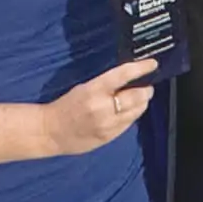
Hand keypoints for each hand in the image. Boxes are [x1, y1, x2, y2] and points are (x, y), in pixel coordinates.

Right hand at [39, 61, 156, 155]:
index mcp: (94, 90)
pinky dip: (132, 115)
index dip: (141, 68)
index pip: (123, 75)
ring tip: (140, 98)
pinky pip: (129, 124)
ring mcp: (108, 125)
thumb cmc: (66, 106)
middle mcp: (103, 108)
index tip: (152, 64)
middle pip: (137, 96)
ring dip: (142, 103)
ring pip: (137, 111)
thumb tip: (129, 80)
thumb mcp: (84, 88)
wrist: (50, 132)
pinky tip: (128, 111)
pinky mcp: (110, 137)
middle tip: (148, 86)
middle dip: (146, 90)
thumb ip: (106, 85)